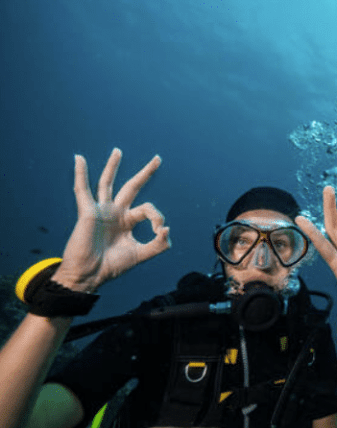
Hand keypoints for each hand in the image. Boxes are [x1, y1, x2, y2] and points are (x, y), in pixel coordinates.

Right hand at [52, 148, 170, 291]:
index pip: (148, 210)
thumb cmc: (112, 266)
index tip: (160, 232)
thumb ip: (158, 245)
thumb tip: (167, 229)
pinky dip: (80, 174)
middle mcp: (116, 213)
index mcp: (128, 221)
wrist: (90, 275)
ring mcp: (102, 211)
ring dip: (113, 166)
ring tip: (118, 151)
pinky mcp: (88, 212)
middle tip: (158, 158)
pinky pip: (82, 190)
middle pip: (132, 187)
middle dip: (145, 173)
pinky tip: (79, 159)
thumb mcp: (141, 254)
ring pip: (107, 183)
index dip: (158, 217)